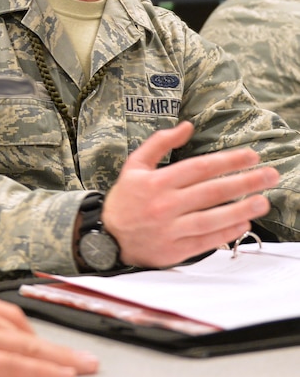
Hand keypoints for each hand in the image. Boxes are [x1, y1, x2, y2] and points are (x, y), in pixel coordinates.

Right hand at [0, 283, 97, 376]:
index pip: (5, 314)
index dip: (31, 332)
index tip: (48, 341)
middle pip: (24, 329)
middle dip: (57, 345)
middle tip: (82, 358)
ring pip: (29, 348)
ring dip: (62, 360)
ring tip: (85, 369)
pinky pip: (17, 368)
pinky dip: (44, 373)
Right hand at [103, 120, 278, 268]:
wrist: (106, 236)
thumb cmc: (125, 200)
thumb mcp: (134, 166)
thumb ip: (159, 143)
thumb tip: (186, 126)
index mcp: (155, 182)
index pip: (198, 168)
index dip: (227, 161)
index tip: (250, 156)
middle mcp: (163, 205)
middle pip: (210, 191)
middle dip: (244, 181)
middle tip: (269, 175)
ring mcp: (169, 229)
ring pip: (211, 218)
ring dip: (240, 209)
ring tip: (263, 201)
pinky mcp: (174, 250)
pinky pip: (205, 241)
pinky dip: (226, 233)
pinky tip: (243, 223)